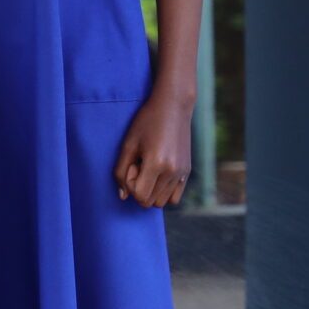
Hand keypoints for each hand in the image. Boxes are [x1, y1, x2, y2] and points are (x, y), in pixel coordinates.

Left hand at [114, 91, 193, 208]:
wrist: (173, 106)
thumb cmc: (147, 121)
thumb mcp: (128, 143)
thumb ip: (121, 170)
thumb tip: (122, 196)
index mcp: (156, 164)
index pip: (139, 195)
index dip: (130, 183)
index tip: (132, 164)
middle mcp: (172, 172)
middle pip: (149, 202)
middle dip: (139, 188)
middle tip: (139, 166)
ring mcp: (182, 173)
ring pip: (162, 202)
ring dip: (151, 191)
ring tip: (148, 170)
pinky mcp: (187, 172)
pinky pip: (175, 197)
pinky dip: (164, 193)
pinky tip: (158, 175)